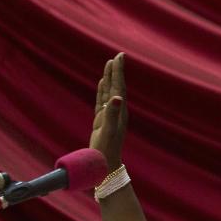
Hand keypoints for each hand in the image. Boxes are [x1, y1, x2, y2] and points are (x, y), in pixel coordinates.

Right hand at [91, 53, 128, 169]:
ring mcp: (109, 115)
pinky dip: (102, 90)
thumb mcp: (108, 131)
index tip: (119, 57)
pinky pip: (101, 101)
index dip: (118, 72)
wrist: (105, 165)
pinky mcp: (102, 120)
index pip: (119, 87)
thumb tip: (116, 98)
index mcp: (119, 111)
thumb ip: (112, 114)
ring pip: (109, 92)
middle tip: (117, 56)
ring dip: (109, 78)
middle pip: (116, 86)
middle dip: (116, 71)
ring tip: (110, 65)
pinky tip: (101, 84)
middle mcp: (116, 111)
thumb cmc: (106, 150)